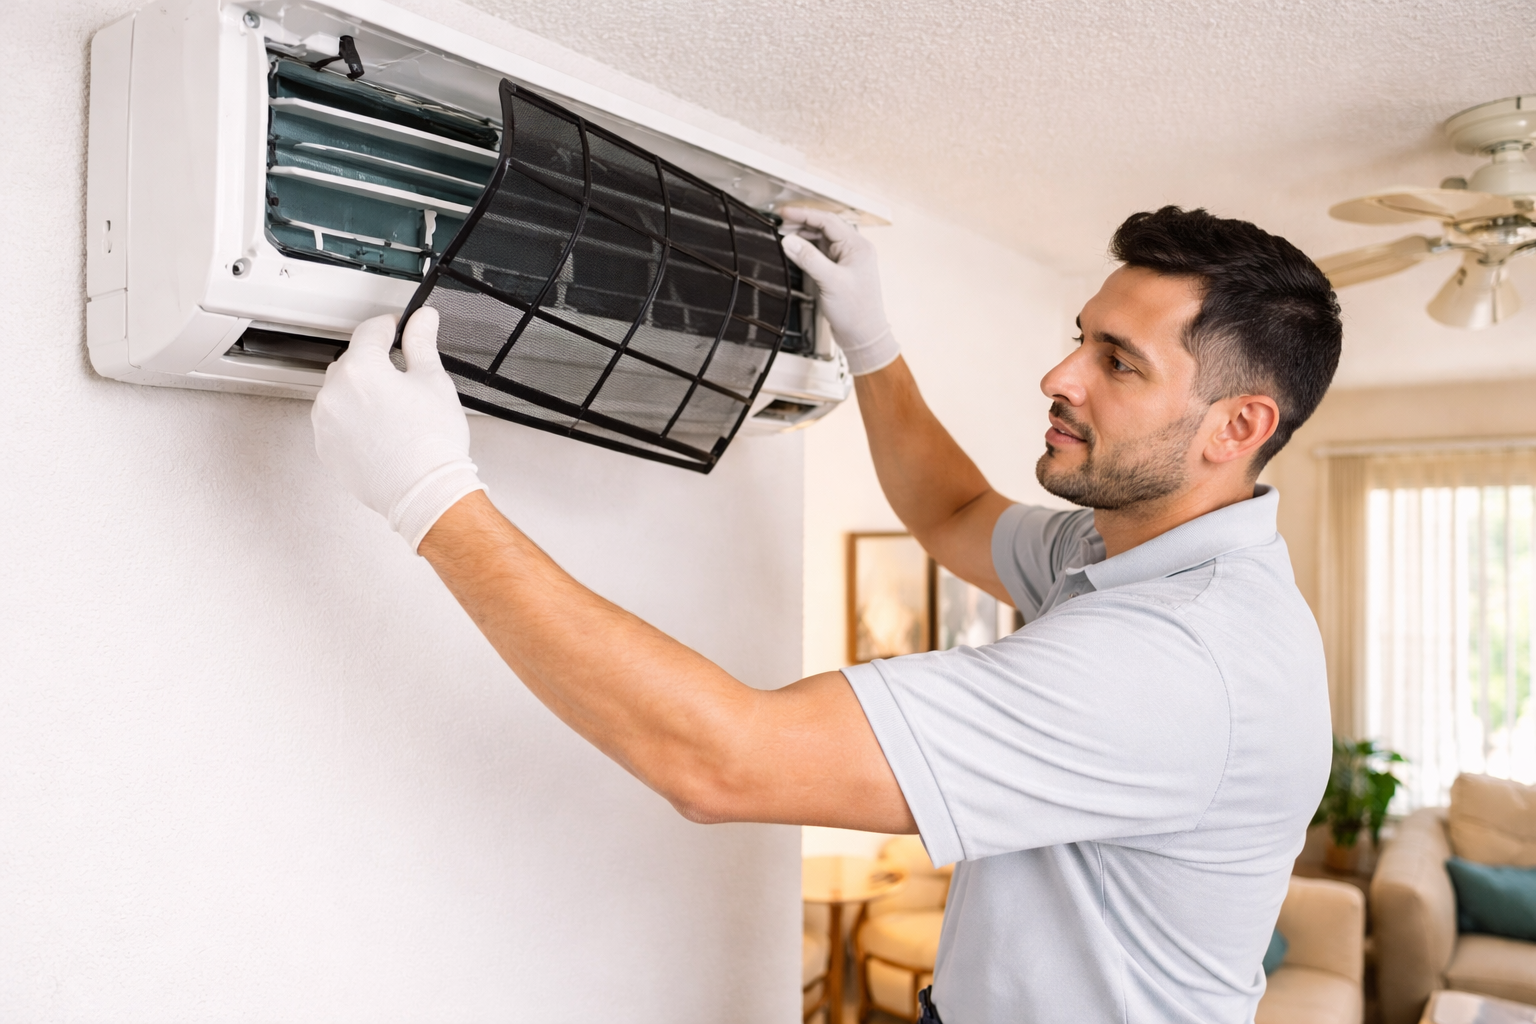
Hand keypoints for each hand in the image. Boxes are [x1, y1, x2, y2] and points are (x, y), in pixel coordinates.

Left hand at [312, 308, 484, 551]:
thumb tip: (423, 319)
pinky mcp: (325, 446)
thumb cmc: (431, 445)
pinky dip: (354, 420)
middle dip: (377, 363)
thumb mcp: (433, 382)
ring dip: (362, 392)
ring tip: (395, 412)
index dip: (392, 326)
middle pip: (353, 360)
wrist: (423, 492)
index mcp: (361, 368)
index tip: (402, 331)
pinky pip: (337, 420)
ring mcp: (325, 422)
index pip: (371, 330)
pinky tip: (382, 432)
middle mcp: (334, 392)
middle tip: (406, 380)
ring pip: (342, 392)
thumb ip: (422, 343)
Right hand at [779, 207, 899, 374]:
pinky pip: (821, 253)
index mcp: (858, 247)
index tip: (784, 213)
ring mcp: (846, 260)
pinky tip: (796, 250)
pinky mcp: (839, 271)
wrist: (863, 336)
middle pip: (825, 227)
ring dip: (804, 236)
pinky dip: (807, 249)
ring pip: (822, 239)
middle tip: (781, 224)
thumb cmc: (856, 312)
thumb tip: (789, 240)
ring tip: (785, 236)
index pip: (828, 221)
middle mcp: (854, 250)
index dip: (804, 214)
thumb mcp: (830, 281)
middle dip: (802, 223)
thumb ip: (808, 259)